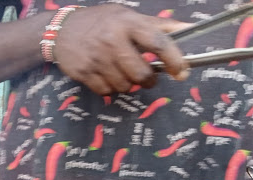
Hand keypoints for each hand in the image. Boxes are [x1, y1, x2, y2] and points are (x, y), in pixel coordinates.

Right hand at [53, 5, 188, 94]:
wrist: (61, 30)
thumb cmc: (100, 22)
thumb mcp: (128, 16)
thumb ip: (158, 25)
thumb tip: (190, 28)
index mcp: (128, 23)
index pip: (158, 43)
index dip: (174, 59)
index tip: (182, 72)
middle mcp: (112, 40)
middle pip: (141, 73)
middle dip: (149, 80)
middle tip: (148, 78)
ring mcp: (97, 59)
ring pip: (124, 85)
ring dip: (128, 84)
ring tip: (124, 74)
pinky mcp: (84, 73)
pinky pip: (106, 91)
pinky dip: (111, 88)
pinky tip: (108, 77)